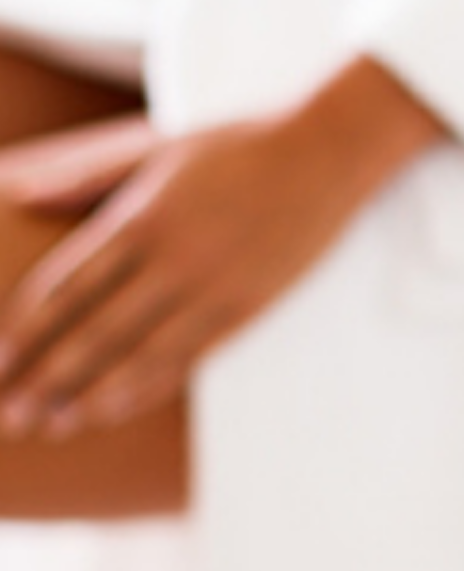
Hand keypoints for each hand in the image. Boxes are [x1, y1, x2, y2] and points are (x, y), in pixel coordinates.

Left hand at [0, 57, 445, 435]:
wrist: (326, 153)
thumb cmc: (239, 145)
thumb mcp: (157, 146)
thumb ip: (86, 173)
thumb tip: (17, 191)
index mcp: (141, 217)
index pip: (67, 285)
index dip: (26, 328)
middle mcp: (172, 259)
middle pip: (93, 331)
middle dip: (44, 376)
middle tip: (7, 415)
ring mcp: (212, 289)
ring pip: (137, 356)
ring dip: (87, 396)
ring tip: (49, 425)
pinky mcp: (247, 309)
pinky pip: (187, 358)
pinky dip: (144, 388)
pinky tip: (111, 410)